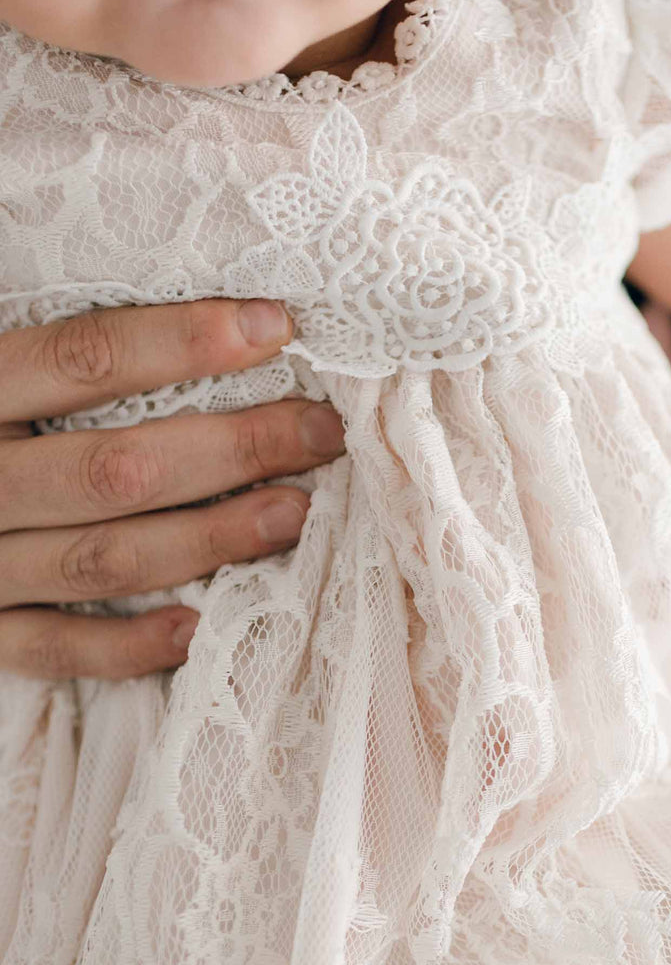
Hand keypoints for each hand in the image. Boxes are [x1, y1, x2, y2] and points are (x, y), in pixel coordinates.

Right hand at [0, 300, 345, 679]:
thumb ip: (64, 352)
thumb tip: (220, 316)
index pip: (86, 356)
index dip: (185, 341)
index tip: (277, 328)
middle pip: (118, 466)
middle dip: (235, 449)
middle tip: (321, 434)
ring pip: (103, 559)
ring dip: (211, 540)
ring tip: (297, 514)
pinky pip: (55, 647)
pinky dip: (129, 645)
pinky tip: (201, 625)